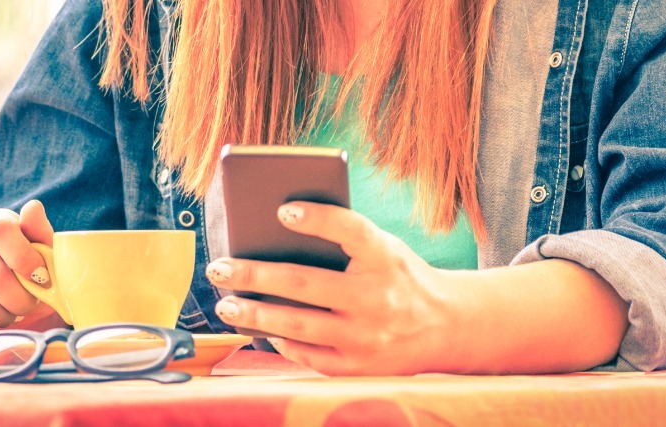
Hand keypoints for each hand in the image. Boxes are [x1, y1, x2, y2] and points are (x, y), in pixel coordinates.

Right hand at [0, 200, 57, 327]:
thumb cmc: (24, 271)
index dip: (23, 259)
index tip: (41, 280)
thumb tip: (32, 208)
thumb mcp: (41, 253)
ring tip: (8, 315)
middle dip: (17, 299)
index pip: (0, 230)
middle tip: (26, 307)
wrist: (0, 295)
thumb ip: (40, 233)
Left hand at [206, 201, 468, 375]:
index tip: (282, 210)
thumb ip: (344, 242)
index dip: (318, 219)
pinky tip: (261, 330)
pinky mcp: (360, 368)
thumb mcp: (384, 250)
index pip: (352, 230)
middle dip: (254, 275)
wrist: (447, 327)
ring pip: (298, 326)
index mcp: (387, 258)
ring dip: (255, 315)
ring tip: (226, 305)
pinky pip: (309, 355)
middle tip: (218, 268)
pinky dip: (281, 342)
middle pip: (305, 283)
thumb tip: (274, 235)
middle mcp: (379, 298)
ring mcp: (368, 338)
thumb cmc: (399, 277)